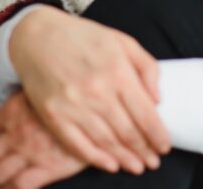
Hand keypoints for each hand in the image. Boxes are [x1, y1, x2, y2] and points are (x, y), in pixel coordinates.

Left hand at [0, 91, 84, 188]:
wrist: (99, 110)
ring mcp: (32, 152)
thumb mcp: (38, 90)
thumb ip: (18, 103)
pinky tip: (15, 186)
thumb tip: (4, 113)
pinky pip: (19, 185)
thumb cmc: (69, 98)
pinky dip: (12, 188)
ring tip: (0, 180)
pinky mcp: (49, 167)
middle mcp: (17, 133)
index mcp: (11, 112)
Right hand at [9, 5, 170, 173]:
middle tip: (153, 162)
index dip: (158, 135)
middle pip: (127, 132)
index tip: (164, 146)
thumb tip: (157, 100)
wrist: (37, 35)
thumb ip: (147, 68)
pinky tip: (110, 165)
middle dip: (144, 151)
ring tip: (137, 167)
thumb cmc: (84, 37)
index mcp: (118, 71)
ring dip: (125, 158)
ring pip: (106, 142)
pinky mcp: (53, 115)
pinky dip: (96, 159)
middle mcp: (97, 91)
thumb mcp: (123, 42)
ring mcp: (73, 105)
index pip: (145, 114)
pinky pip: (77, 145)